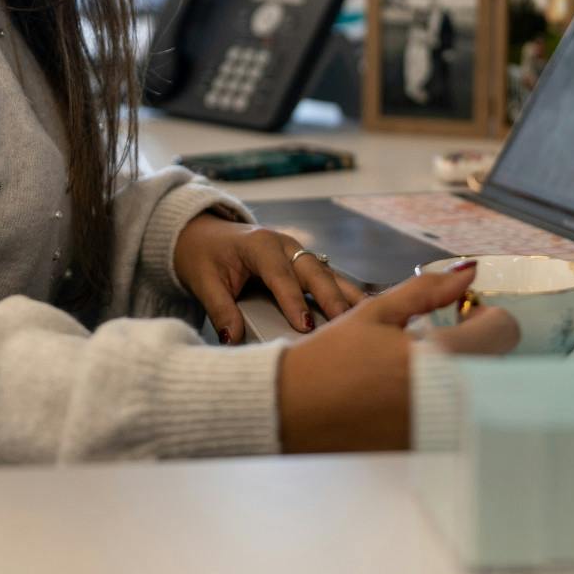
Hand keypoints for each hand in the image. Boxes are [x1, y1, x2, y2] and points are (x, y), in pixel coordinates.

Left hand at [172, 213, 365, 340]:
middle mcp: (284, 245)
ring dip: (347, 293)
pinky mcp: (302, 262)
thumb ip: (220, 309)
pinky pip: (326, 277)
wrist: (204, 235)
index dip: (293, 300)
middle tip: (346, 324)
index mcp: (259, 245)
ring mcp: (297, 251)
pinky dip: (344, 291)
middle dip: (331, 297)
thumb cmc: (205, 256)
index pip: (279, 275)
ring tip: (369, 314)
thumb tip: (233, 338)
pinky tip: (363, 307)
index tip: (304, 326)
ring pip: (327, 272)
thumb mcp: (204, 281)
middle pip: (313, 271)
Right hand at [276, 260, 518, 452]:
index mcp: (437, 358)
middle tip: (440, 333)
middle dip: (476, 341)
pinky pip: (459, 414)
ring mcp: (441, 428)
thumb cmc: (329, 359)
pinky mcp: (429, 445)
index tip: (462, 312)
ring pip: (481, 389)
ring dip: (464, 368)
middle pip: (498, 361)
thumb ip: (426, 291)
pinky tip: (410, 387)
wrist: (293, 410)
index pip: (503, 332)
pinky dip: (447, 396)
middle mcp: (448, 398)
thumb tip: (468, 274)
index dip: (487, 315)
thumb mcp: (375, 312)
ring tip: (422, 361)